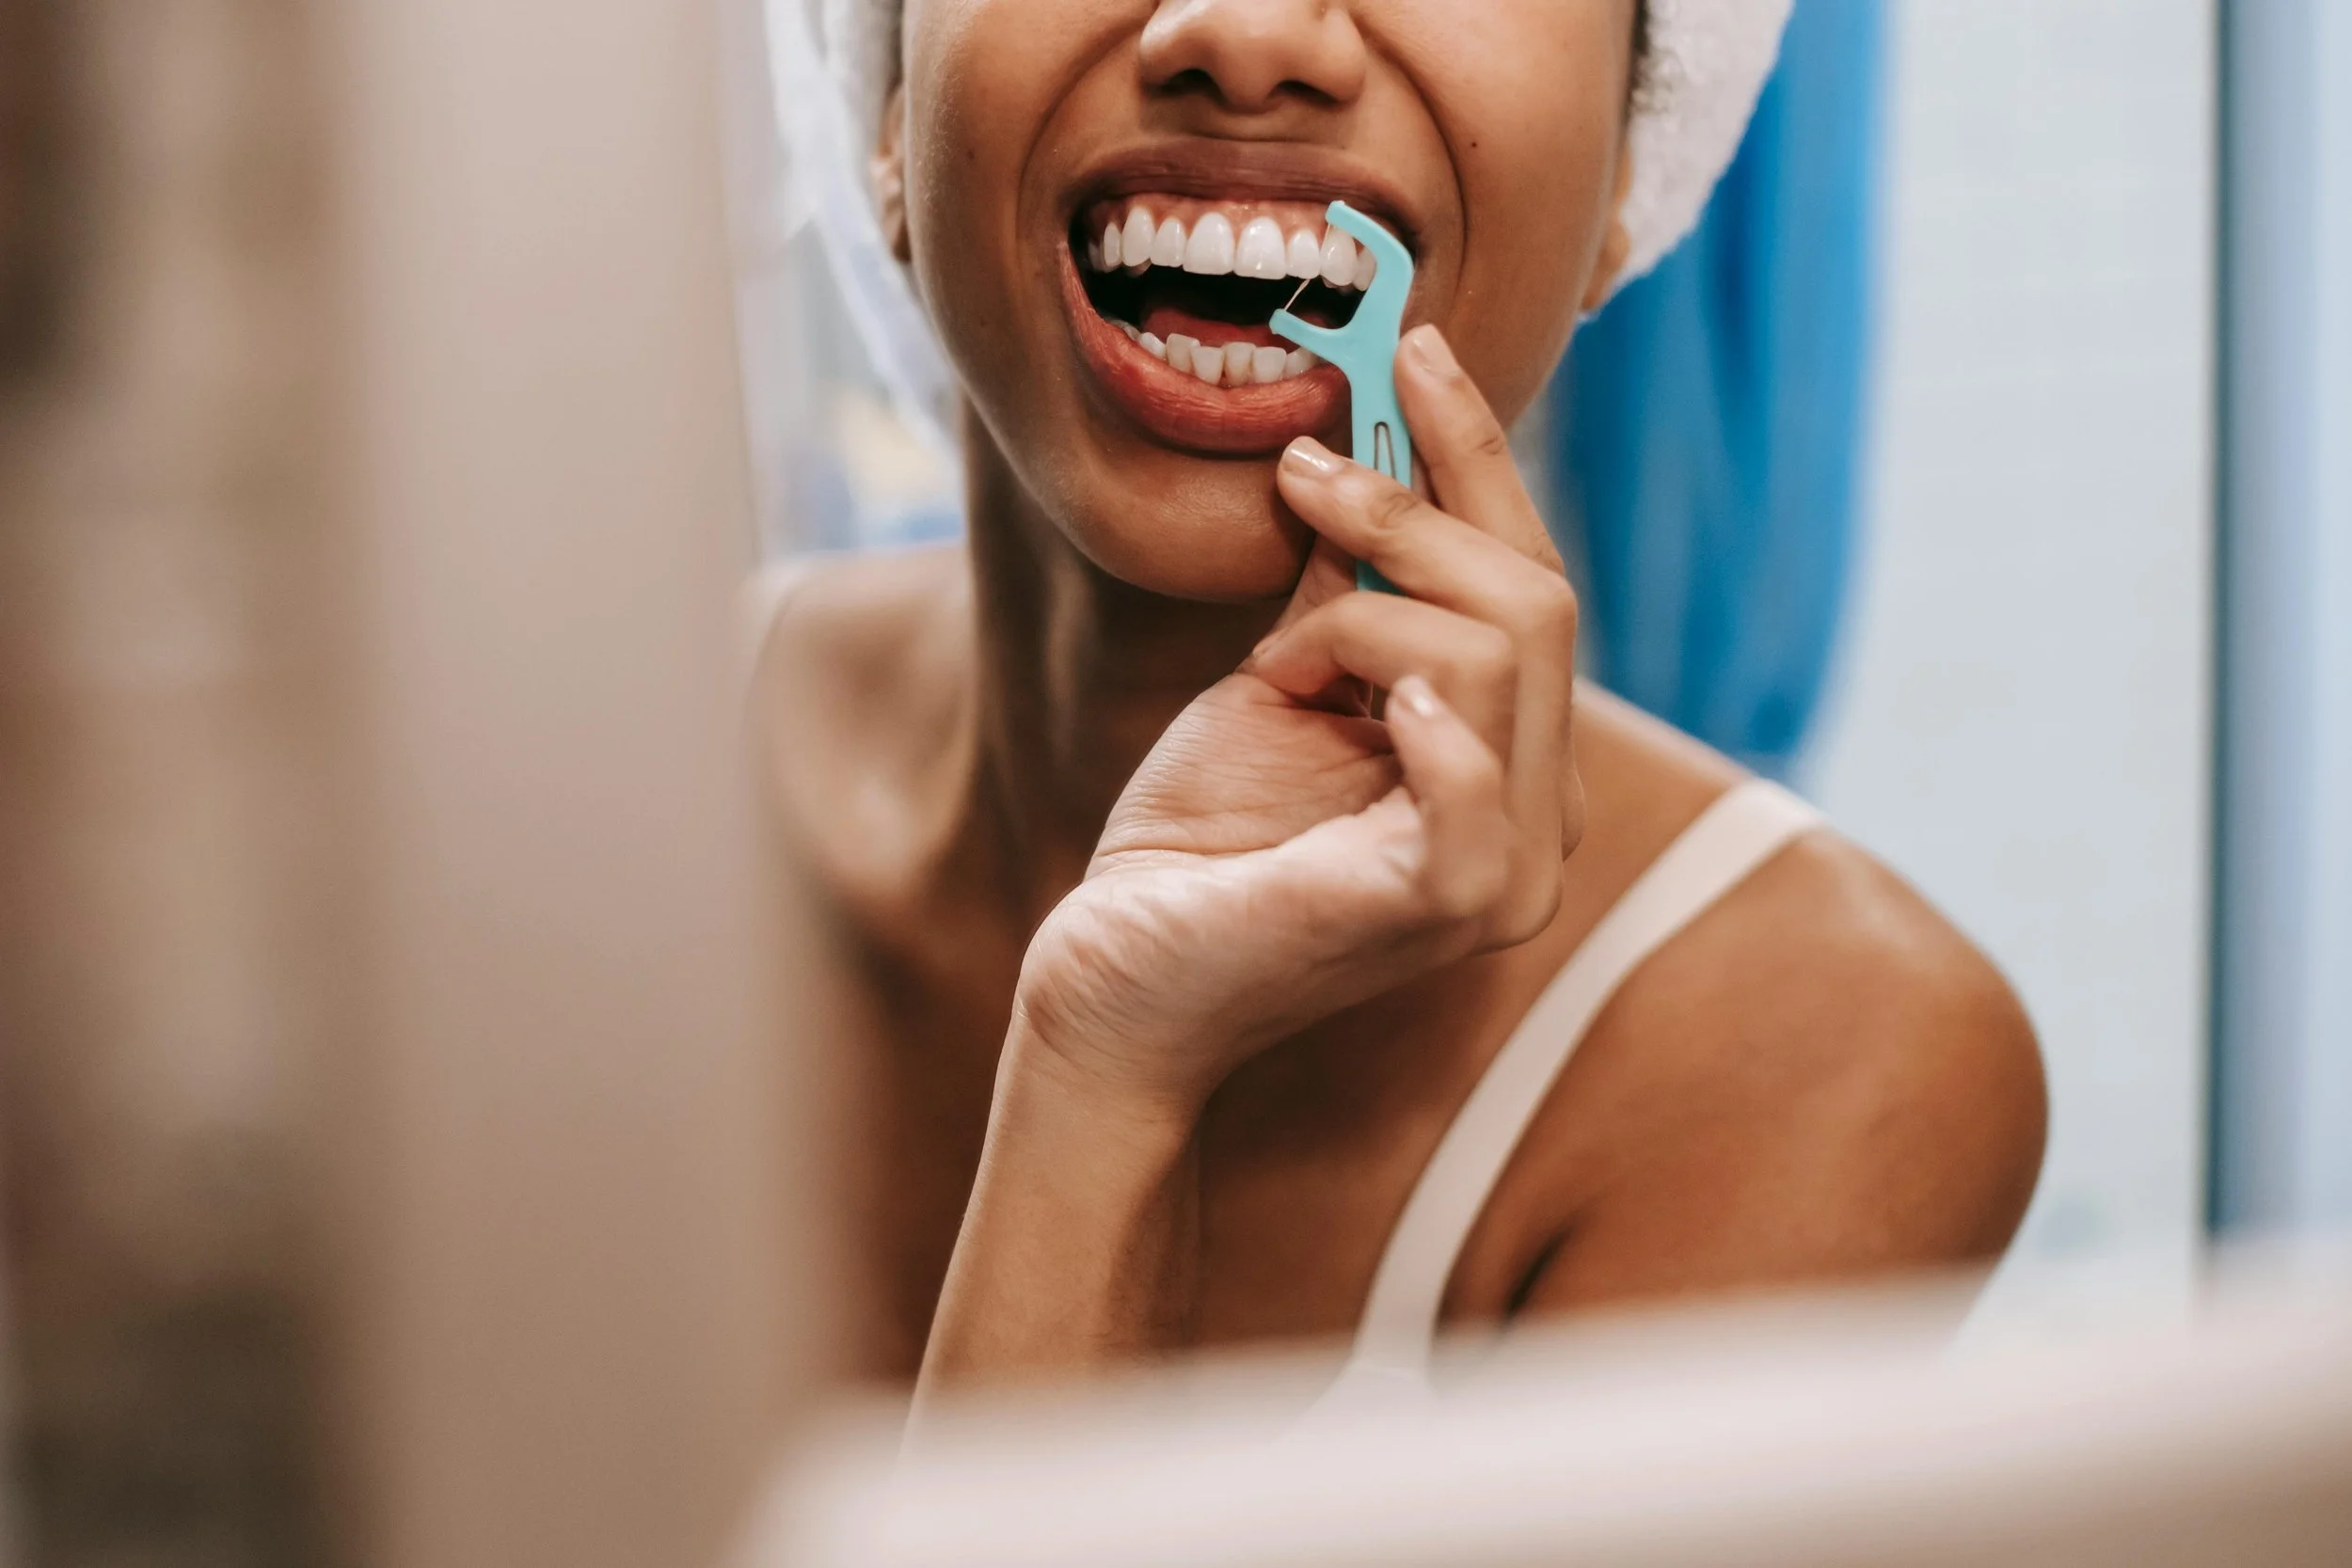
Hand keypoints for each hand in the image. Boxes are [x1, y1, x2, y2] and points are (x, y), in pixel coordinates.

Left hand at [1012, 325, 1586, 1118]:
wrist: (1117, 975)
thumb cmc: (1199, 839)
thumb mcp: (1285, 678)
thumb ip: (1349, 585)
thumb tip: (1363, 450)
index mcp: (1513, 756)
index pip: (1534, 579)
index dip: (1477, 456)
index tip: (1413, 344)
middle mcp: (1538, 814)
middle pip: (1539, 600)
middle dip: (1417, 509)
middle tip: (1304, 477)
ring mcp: (1504, 870)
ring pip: (1505, 655)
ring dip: (1363, 616)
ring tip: (1274, 665)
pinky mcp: (1442, 908)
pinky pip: (1478, 786)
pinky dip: (1427, 719)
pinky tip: (1363, 701)